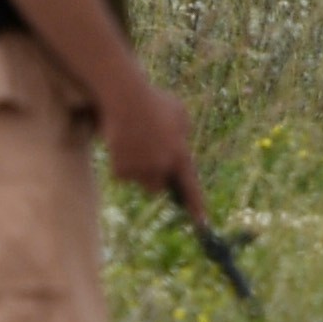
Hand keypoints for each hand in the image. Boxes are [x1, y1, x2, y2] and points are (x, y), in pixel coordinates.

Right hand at [103, 77, 198, 203]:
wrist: (126, 98)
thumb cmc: (154, 102)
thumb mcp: (179, 114)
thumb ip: (182, 134)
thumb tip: (179, 147)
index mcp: (180, 154)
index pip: (191, 185)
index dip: (196, 205)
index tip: (202, 223)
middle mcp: (163, 166)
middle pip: (157, 187)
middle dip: (152, 177)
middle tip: (145, 157)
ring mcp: (142, 170)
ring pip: (139, 180)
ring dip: (137, 168)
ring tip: (134, 142)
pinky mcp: (122, 171)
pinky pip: (123, 174)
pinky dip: (120, 162)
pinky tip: (121, 143)